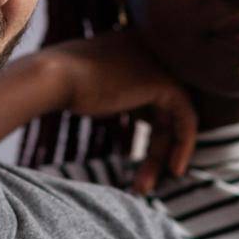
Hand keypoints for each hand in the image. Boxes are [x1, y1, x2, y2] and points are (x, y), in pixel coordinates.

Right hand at [51, 31, 197, 189]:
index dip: (153, 134)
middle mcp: (155, 54)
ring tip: (145, 187)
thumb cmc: (60, 87)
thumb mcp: (95, 88)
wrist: (52, 78)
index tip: (140, 162)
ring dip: (162, 156)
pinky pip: (186, 118)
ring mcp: (162, 65)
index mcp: (139, 51)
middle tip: (142, 183)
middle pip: (164, 112)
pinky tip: (174, 170)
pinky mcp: (166, 82)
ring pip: (175, 119)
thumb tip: (122, 119)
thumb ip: (116, 96)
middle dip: (157, 150)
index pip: (156, 100)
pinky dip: (183, 145)